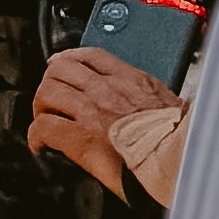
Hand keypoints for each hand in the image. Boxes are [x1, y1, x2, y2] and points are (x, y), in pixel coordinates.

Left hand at [26, 43, 174, 191]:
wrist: (178, 163)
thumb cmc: (181, 143)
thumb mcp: (175, 107)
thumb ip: (157, 102)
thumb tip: (160, 109)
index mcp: (132, 81)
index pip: (91, 55)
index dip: (70, 58)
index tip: (63, 64)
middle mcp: (106, 90)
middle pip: (60, 69)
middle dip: (50, 82)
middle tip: (51, 98)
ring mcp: (90, 112)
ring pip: (47, 93)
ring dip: (41, 107)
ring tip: (44, 120)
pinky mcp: (79, 139)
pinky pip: (44, 128)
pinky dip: (36, 136)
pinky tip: (41, 145)